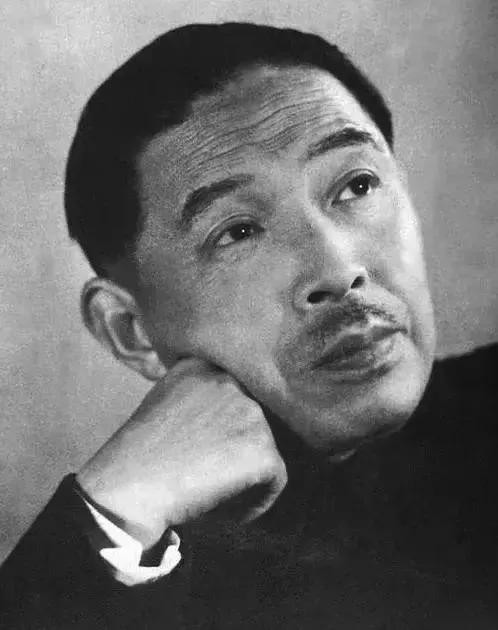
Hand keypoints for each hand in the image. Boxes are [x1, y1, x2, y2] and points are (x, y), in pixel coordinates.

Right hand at [76, 358, 286, 548]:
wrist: (128, 487)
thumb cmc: (138, 456)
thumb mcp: (163, 404)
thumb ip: (196, 398)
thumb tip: (226, 420)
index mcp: (203, 366)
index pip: (234, 396)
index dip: (223, 429)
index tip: (202, 452)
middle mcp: (232, 381)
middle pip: (253, 423)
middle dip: (236, 450)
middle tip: (208, 475)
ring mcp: (252, 414)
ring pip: (265, 450)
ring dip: (246, 475)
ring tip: (212, 492)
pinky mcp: (264, 450)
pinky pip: (275, 481)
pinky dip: (256, 502)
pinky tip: (226, 511)